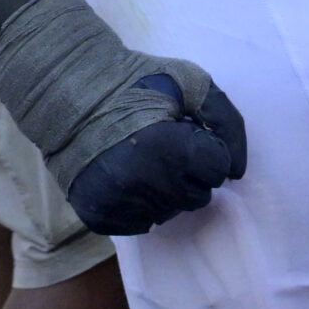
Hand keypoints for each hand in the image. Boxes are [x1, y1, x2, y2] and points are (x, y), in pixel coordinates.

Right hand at [0, 0, 249, 234]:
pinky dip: (141, 206)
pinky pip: (140, 225)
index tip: (187, 134)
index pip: (218, 172)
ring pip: (169, 213)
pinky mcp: (98, 215)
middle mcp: (145, 184)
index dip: (207, 150)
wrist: (73, 92)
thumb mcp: (192, 83)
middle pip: (197, 197)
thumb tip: (236, 171)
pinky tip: (129, 179)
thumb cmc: (139, 83)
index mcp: (172, 150)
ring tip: (147, 161)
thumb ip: (226, 121)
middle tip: (168, 148)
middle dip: (191, 173)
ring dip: (167, 191)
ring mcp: (119, 203)